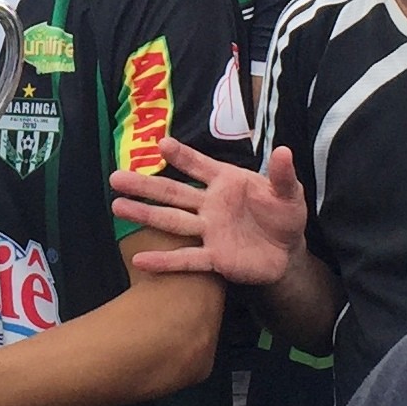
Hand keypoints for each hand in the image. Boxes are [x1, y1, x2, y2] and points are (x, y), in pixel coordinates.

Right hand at [110, 137, 304, 284]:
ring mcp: (209, 231)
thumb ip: (283, 175)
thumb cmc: (283, 215)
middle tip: (116, 178)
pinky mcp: (215, 258)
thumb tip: (285, 151)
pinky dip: (164, 261)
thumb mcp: (290, 193)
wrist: (288, 253)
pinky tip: (139, 260)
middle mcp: (210, 204)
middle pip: (173, 192)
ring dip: (145, 215)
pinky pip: (187, 259)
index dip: (182, 155)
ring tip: (116, 207)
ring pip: (172, 221)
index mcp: (226, 182)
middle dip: (145, 185)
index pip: (199, 165)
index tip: (160, 144)